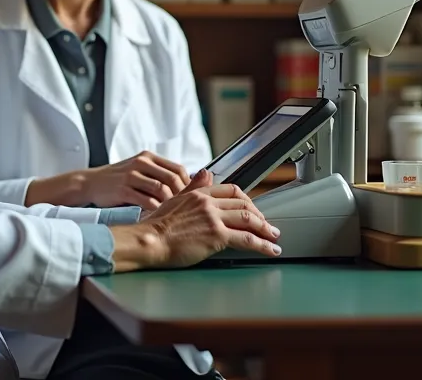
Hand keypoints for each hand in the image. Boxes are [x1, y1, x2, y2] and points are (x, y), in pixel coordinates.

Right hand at [78, 151, 191, 209]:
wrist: (90, 183)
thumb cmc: (118, 180)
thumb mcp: (138, 170)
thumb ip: (158, 174)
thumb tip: (186, 186)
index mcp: (148, 157)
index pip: (178, 169)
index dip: (188, 184)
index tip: (191, 198)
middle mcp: (141, 163)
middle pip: (172, 179)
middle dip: (182, 196)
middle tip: (185, 210)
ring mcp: (131, 176)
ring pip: (161, 189)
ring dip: (170, 204)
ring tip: (173, 214)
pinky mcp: (123, 190)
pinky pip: (146, 201)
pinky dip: (155, 209)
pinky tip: (158, 216)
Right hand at [109, 170, 280, 270]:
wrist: (147, 240)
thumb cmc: (154, 226)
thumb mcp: (173, 200)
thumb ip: (192, 188)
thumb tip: (205, 173)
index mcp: (198, 193)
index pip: (231, 190)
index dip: (246, 200)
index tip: (252, 209)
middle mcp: (208, 202)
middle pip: (243, 204)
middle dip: (260, 215)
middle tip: (268, 225)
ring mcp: (213, 218)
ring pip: (249, 219)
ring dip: (266, 229)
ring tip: (274, 237)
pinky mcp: (216, 235)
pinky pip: (246, 239)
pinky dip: (263, 244)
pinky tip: (270, 249)